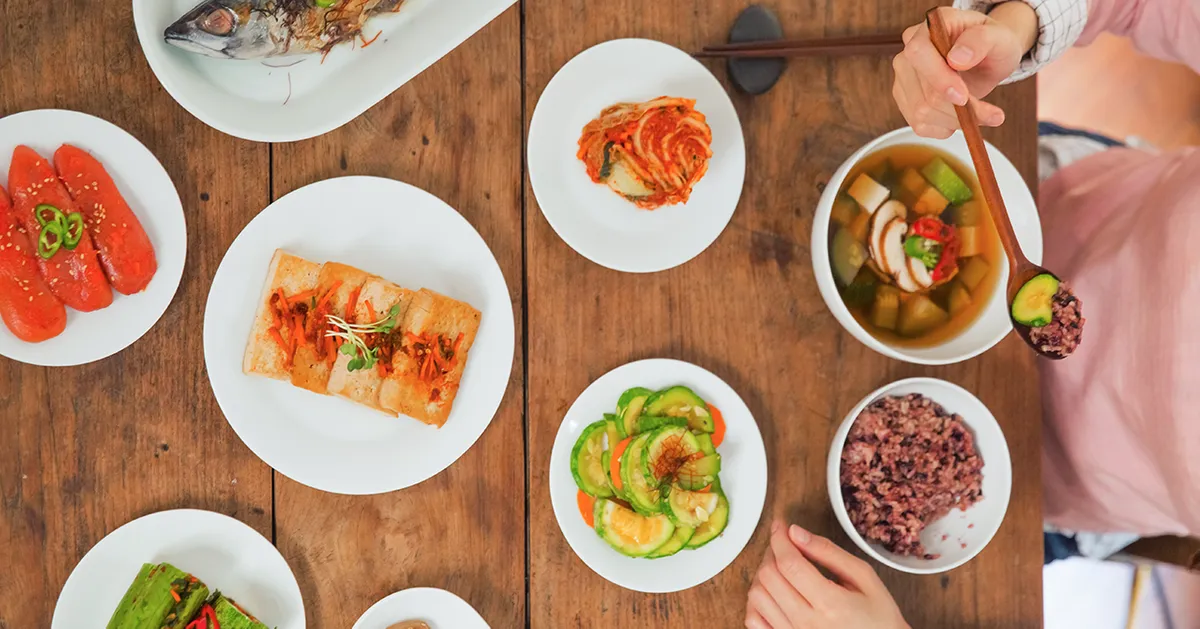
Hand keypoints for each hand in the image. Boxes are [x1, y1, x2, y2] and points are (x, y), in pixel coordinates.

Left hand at [744, 522, 908, 628]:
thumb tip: (796, 533)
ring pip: (757, 596)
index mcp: (830, 604)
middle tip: (784, 544)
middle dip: (772, 551)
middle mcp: (807, 623)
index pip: (789, 563)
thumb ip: (828, 552)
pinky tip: (772, 591)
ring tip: (780, 567)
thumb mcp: (864, 577)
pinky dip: (756, 601)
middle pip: (768, 577)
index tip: (779, 526)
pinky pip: (753, 620)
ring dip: (762, 574)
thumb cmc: (878, 617)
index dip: (779, 538)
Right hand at [892, 4, 1037, 137]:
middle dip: (956, 110)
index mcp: (928, 29)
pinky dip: (946, 128)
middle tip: (990, 114)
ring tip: (982, 115)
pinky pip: (921, 125)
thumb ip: (980, 41)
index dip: (939, 78)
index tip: (963, 97)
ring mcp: (904, 79)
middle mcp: (909, 53)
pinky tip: (961, 117)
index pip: (918, 53)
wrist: (986, 60)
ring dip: (955, 121)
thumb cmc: (991, 45)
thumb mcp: (999, 37)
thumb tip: (958, 58)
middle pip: (922, 93)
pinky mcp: (906, 101)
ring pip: (921, 113)